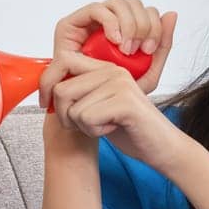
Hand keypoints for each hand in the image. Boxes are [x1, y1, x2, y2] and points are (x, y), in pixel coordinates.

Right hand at [42, 0, 177, 102]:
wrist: (89, 113)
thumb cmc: (113, 95)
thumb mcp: (147, 73)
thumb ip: (162, 46)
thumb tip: (171, 14)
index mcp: (126, 30)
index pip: (146, 12)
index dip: (153, 25)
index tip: (149, 50)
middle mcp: (108, 22)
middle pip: (133, 4)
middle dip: (142, 24)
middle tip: (138, 50)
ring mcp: (89, 21)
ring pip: (118, 2)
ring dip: (127, 24)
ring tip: (125, 49)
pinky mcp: (70, 24)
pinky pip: (96, 9)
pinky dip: (110, 22)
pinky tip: (114, 40)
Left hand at [44, 54, 189, 173]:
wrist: (161, 147)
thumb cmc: (129, 129)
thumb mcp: (97, 106)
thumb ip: (76, 94)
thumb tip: (47, 91)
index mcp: (104, 68)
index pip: (61, 61)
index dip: (47, 85)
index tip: (47, 105)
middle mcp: (112, 70)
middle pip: (61, 90)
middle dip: (66, 115)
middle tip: (86, 124)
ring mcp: (119, 84)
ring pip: (73, 108)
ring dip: (83, 126)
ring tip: (104, 125)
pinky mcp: (125, 102)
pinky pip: (87, 118)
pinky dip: (95, 131)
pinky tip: (113, 129)